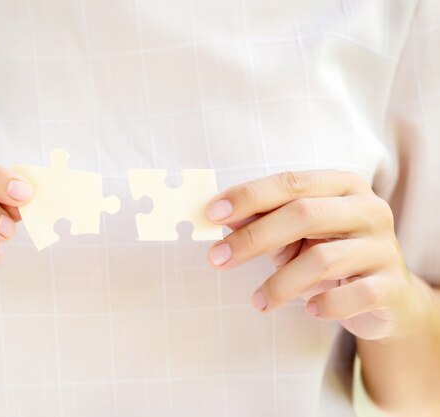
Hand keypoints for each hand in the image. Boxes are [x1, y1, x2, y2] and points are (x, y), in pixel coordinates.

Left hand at [205, 170, 421, 340]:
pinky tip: (309, 309)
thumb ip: (264, 221)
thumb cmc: (330, 255)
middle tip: (217, 259)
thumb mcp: (296, 234)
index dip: (249, 196)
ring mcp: (382, 246)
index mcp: (342, 186)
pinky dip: (325, 304)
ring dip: (280, 284)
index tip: (211, 214)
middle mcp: (368, 209)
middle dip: (253, 237)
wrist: (388, 296)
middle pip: (304, 214)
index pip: (291, 183)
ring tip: (258, 301)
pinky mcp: (391, 285)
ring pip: (322, 260)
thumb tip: (220, 216)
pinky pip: (353, 296)